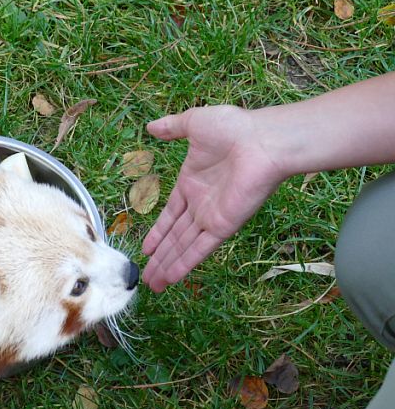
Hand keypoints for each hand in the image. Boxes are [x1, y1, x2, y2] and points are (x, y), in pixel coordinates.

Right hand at [141, 105, 289, 291]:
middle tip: (146, 277)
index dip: (158, 231)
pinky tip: (171, 278)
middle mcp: (201, 204)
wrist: (263, 141)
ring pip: (183, 247)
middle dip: (160, 257)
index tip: (146, 248)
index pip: (171, 214)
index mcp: (192, 183)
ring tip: (153, 286)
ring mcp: (211, 217)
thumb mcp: (195, 122)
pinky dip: (185, 264)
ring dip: (168, 266)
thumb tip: (151, 127)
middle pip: (175, 237)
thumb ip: (172, 127)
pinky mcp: (222, 226)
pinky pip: (200, 248)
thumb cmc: (234, 129)